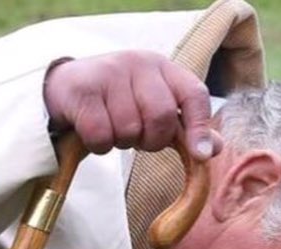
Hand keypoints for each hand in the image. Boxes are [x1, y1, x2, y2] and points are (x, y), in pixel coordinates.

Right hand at [43, 51, 221, 161]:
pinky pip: (102, 137)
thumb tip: (214, 148)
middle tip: (137, 136)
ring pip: (129, 131)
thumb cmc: (119, 103)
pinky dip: (99, 145)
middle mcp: (138, 62)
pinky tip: (92, 130)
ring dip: (121, 142)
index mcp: (164, 67)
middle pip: (161, 118)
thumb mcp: (155, 109)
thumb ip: (185, 128)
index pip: (194, 94)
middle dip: (150, 140)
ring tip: (112, 127)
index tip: (199, 155)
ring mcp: (109, 72)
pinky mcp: (83, 89)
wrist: (66, 89)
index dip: (200, 127)